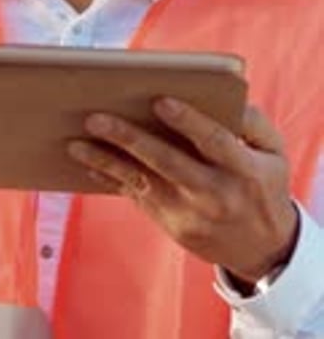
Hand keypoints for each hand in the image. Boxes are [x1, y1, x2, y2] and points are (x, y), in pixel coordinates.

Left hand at [68, 100, 298, 282]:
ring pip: (142, 182)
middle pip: (167, 162)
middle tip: (95, 118)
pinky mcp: (172, 225)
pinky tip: (87, 160)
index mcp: (244, 171)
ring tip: (74, 142)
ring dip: (106, 161)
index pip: (213, 142)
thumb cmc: (264, 186)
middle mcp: (214, 194)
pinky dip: (111, 177)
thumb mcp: (275, 153)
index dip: (187, 121)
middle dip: (129, 138)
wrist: (263, 249)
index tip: (159, 100)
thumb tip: (227, 101)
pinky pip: (137, 196)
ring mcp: (190, 213)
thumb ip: (254, 124)